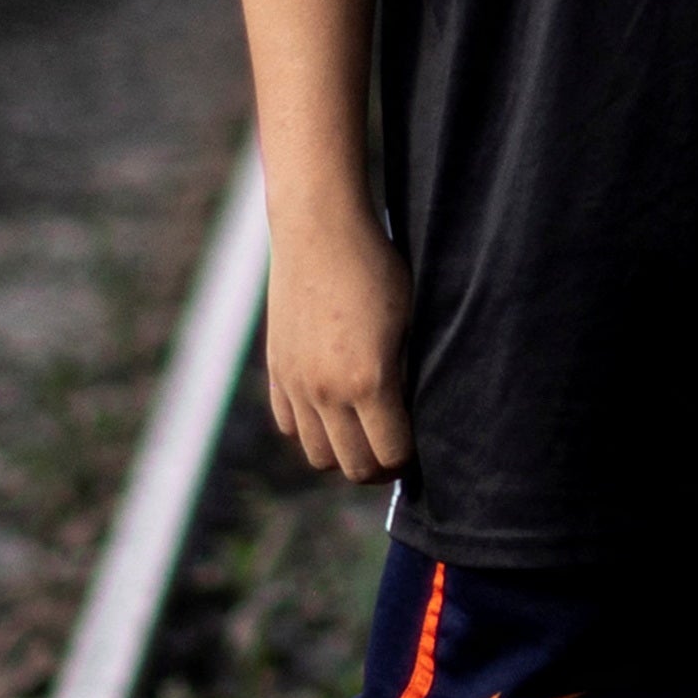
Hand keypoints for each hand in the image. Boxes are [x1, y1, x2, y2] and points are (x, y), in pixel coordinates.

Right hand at [266, 203, 413, 482]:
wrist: (320, 229)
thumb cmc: (378, 269)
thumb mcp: (411, 322)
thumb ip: (409, 376)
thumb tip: (414, 417)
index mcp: (369, 382)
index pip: (390, 455)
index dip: (409, 461)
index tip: (420, 448)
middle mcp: (326, 392)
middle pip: (353, 467)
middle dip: (380, 468)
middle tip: (397, 451)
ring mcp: (296, 384)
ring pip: (317, 454)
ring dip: (343, 453)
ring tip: (364, 434)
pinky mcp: (277, 370)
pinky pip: (291, 425)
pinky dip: (312, 428)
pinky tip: (333, 408)